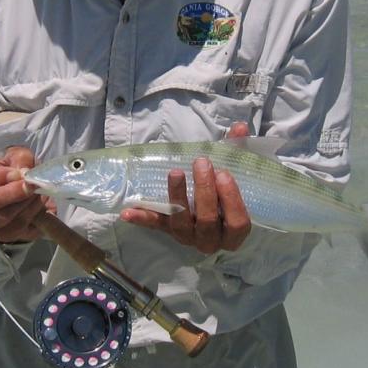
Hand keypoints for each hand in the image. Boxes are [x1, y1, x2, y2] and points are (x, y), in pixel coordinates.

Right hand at [0, 145, 52, 242]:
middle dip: (7, 194)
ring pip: (0, 218)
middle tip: (28, 185)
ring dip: (22, 203)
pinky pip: (16, 227)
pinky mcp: (1, 236)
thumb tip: (23, 172)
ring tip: (35, 190)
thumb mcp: (15, 156)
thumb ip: (19, 159)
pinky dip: (31, 213)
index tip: (14, 173)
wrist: (25, 191)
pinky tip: (37, 201)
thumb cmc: (12, 171)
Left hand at [119, 122, 251, 253]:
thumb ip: (237, 151)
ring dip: (177, 198)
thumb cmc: (225, 189)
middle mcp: (210, 240)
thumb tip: (240, 127)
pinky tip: (127, 213)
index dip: (231, 200)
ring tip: (175, 172)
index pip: (237, 223)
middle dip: (204, 192)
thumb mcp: (234, 171)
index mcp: (233, 231)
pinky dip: (142, 219)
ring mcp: (187, 237)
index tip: (224, 173)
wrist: (207, 207)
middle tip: (201, 163)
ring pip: (181, 225)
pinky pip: (155, 225)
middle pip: (208, 222)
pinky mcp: (167, 230)